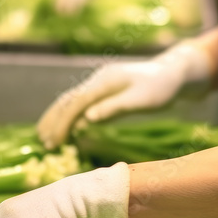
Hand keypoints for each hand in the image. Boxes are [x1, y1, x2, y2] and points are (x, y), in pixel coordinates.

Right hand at [37, 43, 210, 148]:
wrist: (174, 74)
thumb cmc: (161, 89)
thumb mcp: (142, 100)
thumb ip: (114, 108)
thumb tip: (87, 118)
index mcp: (105, 81)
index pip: (76, 103)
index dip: (62, 123)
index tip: (54, 142)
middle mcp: (98, 80)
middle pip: (67, 100)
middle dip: (53, 121)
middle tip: (43, 142)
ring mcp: (101, 84)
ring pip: (72, 101)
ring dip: (58, 119)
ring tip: (47, 138)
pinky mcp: (105, 91)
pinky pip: (82, 104)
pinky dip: (71, 117)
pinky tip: (67, 131)